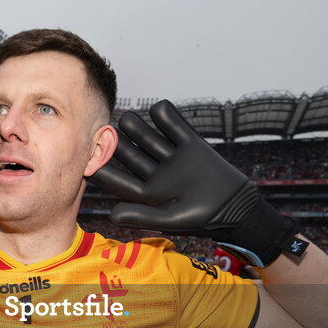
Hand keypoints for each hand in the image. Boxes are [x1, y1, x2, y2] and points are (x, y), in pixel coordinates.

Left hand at [89, 100, 306, 266]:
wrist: (236, 205)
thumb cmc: (202, 218)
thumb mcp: (170, 218)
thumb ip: (141, 215)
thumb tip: (111, 215)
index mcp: (148, 193)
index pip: (121, 181)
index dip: (105, 172)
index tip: (90, 162)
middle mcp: (157, 173)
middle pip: (132, 156)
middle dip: (118, 145)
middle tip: (106, 133)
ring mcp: (172, 157)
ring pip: (149, 139)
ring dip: (138, 128)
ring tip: (126, 119)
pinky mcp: (191, 144)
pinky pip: (175, 126)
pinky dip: (167, 117)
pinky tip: (157, 108)